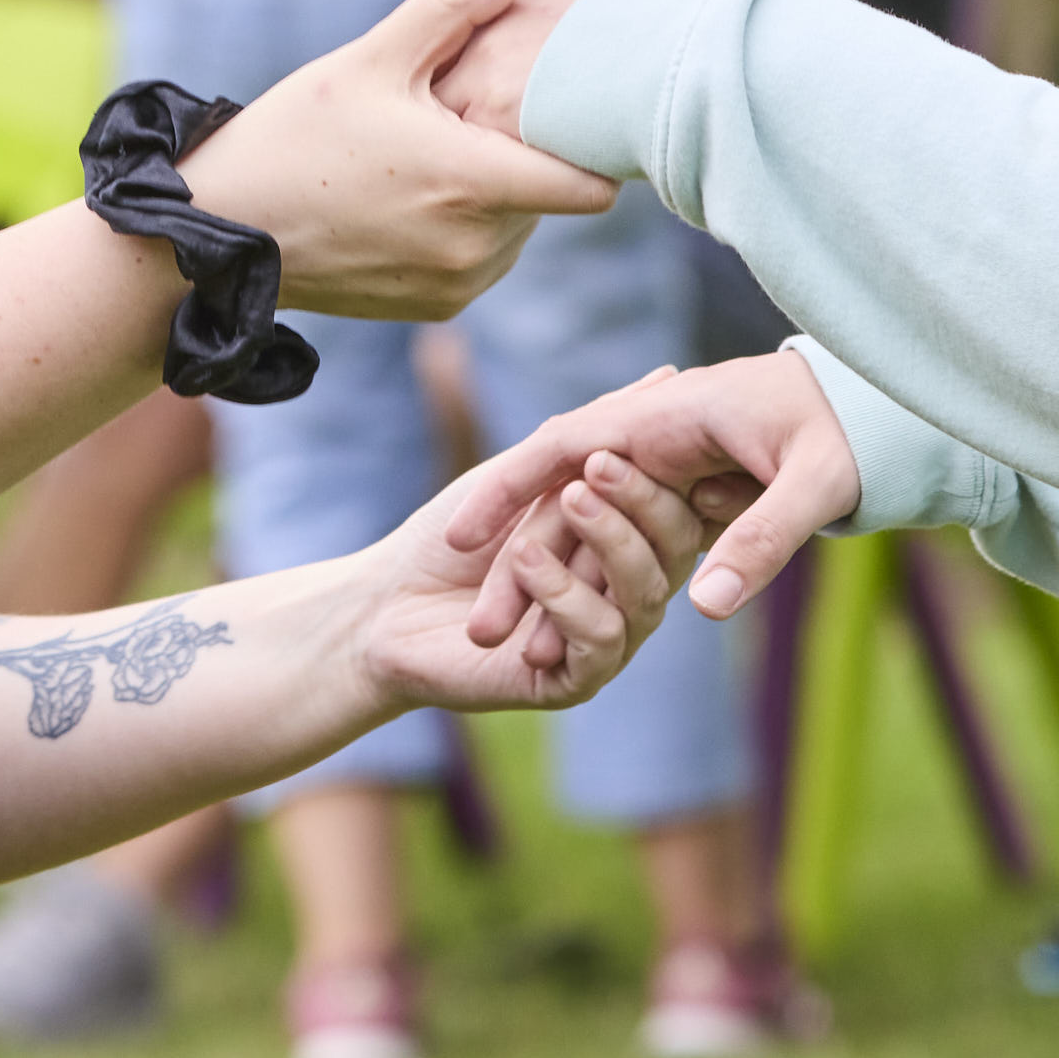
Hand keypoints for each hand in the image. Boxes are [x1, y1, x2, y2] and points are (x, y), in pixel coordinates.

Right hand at [181, 0, 620, 317]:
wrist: (223, 229)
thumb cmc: (294, 135)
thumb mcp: (373, 57)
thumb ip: (456, 3)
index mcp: (470, 183)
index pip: (590, 185)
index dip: (591, 143)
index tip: (574, 108)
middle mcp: (475, 247)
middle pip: (552, 196)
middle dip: (527, 154)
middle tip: (476, 115)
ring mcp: (459, 284)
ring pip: (522, 227)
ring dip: (500, 192)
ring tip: (441, 151)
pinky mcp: (440, 307)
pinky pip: (487, 258)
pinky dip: (469, 227)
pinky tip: (417, 194)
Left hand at [347, 448, 710, 715]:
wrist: (386, 607)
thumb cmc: (452, 537)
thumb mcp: (522, 474)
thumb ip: (591, 435)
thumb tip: (667, 376)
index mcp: (629, 546)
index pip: (672, 510)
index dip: (650, 477)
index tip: (614, 440)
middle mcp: (631, 595)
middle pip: (668, 552)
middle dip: (637, 505)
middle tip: (599, 466)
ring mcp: (610, 640)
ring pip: (644, 594)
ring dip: (608, 541)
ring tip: (568, 499)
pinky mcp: (578, 680)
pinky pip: (599, 638)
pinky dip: (565, 593)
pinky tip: (527, 561)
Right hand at [449, 350, 860, 627]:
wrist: (884, 404)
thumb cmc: (853, 433)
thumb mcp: (814, 486)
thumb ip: (760, 542)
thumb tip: (703, 610)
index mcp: (668, 420)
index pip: (561, 449)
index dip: (505, 491)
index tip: (458, 540)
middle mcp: (651, 436)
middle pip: (555, 493)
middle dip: (511, 559)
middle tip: (477, 629)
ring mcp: (662, 458)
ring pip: (580, 519)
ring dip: (544, 577)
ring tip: (512, 646)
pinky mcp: (679, 480)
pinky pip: (612, 528)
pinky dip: (584, 569)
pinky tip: (561, 626)